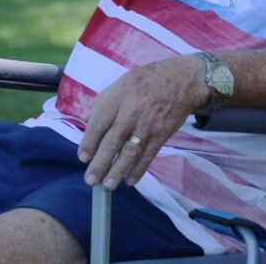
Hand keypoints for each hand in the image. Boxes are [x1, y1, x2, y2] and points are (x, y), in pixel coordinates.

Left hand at [78, 55, 205, 189]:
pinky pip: (149, 154)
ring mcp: (148, 124)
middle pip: (112, 142)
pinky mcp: (162, 133)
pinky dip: (139, 169)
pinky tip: (130, 180)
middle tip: (91, 180)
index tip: (82, 158)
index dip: (88, 143)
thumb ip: (102, 102)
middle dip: (100, 163)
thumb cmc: (147, 80)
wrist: (182, 80)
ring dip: (118, 171)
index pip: (98, 124)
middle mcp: (131, 112)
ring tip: (108, 186)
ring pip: (130, 152)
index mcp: (118, 98)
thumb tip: (85, 120)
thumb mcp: (121, 83)